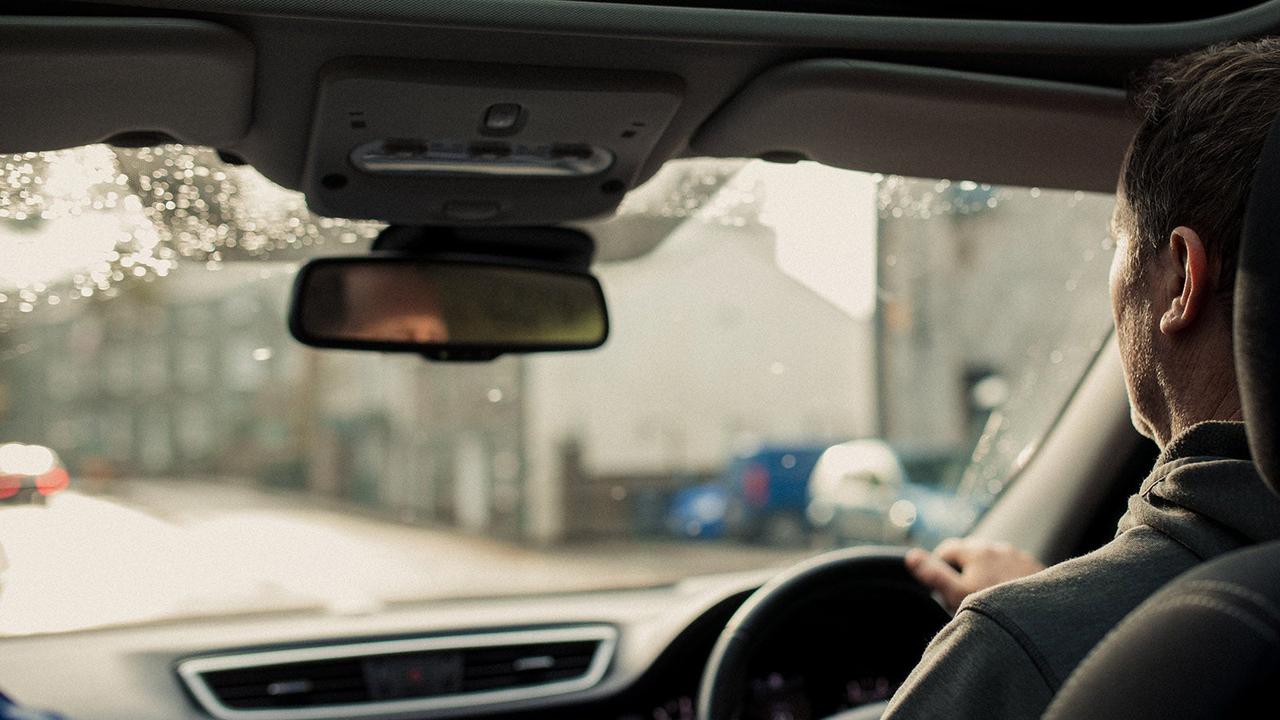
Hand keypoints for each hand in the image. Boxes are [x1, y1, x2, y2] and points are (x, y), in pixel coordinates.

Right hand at [905, 537, 1045, 612]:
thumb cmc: (998, 607)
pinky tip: (1008, 597)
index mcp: (976, 550)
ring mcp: (1019, 557)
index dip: (938, 567)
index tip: (941, 588)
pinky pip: (1013, 568)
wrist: (1043, 619)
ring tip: (987, 596)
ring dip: (986, 572)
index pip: (946, 550)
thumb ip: (934, 574)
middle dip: (963, 569)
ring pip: (994, 560)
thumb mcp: (958, 595)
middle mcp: (998, 547)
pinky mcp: (1035, 569)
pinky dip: (1006, 578)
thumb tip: (911, 556)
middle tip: (964, 595)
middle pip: (971, 553)